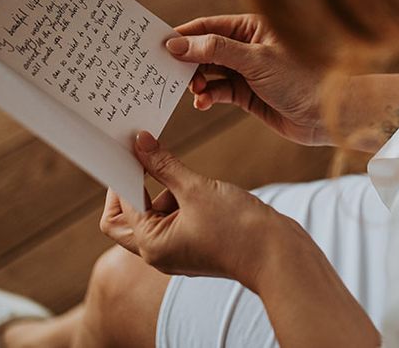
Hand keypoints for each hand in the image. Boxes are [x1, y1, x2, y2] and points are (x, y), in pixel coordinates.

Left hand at [100, 131, 287, 289]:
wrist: (279, 255)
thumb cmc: (238, 228)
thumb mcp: (196, 188)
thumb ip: (163, 165)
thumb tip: (139, 143)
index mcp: (151, 244)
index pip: (120, 207)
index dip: (123, 174)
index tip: (129, 147)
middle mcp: (158, 252)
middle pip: (126, 217)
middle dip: (134, 186)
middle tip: (145, 157)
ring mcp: (176, 249)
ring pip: (153, 213)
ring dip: (163, 189)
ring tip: (189, 177)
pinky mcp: (194, 242)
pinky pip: (173, 216)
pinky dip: (178, 197)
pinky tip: (198, 186)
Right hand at [167, 14, 325, 144]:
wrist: (327, 115)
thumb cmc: (300, 78)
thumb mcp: (254, 60)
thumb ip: (214, 50)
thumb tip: (177, 43)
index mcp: (251, 27)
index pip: (208, 26)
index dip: (183, 35)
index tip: (159, 45)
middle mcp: (246, 46)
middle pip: (204, 49)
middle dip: (186, 61)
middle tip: (164, 72)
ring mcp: (245, 70)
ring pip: (208, 73)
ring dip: (197, 82)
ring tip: (193, 91)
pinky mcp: (246, 93)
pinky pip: (218, 91)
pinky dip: (208, 97)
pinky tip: (203, 103)